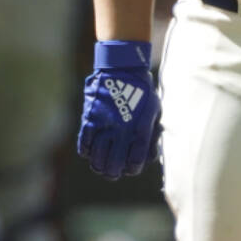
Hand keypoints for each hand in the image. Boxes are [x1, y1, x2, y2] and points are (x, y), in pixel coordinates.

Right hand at [77, 40, 160, 179]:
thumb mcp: (155, 112)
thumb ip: (151, 135)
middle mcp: (121, 131)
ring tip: (101, 166)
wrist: (123, 68)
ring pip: (97, 160)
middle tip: (113, 171)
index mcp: (139, 129)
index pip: (134, 162)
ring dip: (99, 166)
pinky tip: (91, 151)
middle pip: (114, 166)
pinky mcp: (90, 119)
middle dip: (114, 172)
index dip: (132, 169)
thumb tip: (149, 157)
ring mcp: (104, 126)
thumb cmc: (142, 91)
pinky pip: (85, 145)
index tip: (130, 168)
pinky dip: (87, 152)